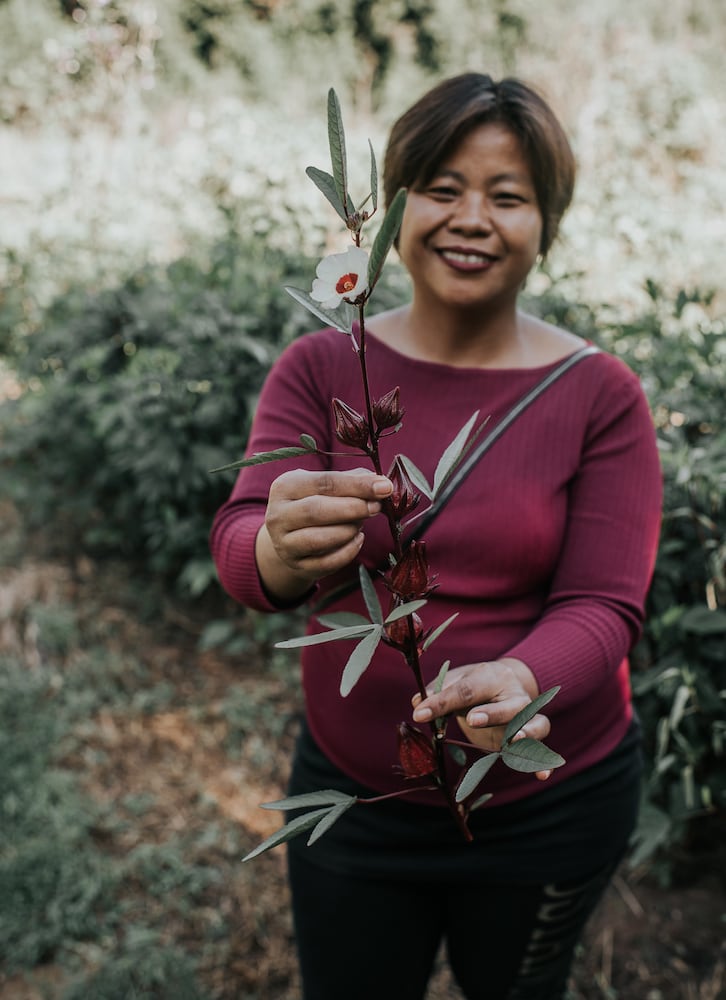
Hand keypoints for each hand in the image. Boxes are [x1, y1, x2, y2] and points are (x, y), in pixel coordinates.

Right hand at [255, 468, 391, 600]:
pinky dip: (348, 551)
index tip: (384, 487)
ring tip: (362, 522)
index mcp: (285, 486)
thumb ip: (352, 480)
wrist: (290, 535)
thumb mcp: (324, 485)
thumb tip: (381, 484)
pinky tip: (358, 539)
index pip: (324, 483)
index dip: (357, 485)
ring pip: (319, 539)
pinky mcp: (296, 565)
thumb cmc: (315, 502)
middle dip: (353, 508)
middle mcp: (278, 515)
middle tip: (376, 507)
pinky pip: (327, 563)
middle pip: (317, 510)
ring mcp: (284, 543)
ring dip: (349, 530)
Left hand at [412, 657, 553, 779]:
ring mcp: (528, 716)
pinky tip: (541, 775)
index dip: (442, 701)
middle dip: (492, 712)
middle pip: (509, 704)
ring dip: (526, 733)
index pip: (466, 689)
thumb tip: (418, 702)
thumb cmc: (476, 685)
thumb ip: (440, 690)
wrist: (508, 684)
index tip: (420, 713)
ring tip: (515, 741)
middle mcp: (515, 695)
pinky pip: (543, 749)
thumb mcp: (458, 680)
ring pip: (535, 723)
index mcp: (492, 677)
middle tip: (472, 719)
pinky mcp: (533, 738)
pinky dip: (544, 762)